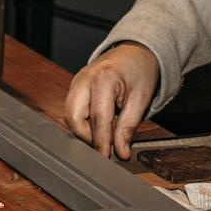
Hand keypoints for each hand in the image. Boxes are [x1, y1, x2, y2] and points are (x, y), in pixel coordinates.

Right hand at [64, 43, 159, 159]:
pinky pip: (72, 111)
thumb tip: (121, 152)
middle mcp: (84, 79)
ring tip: (105, 135)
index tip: (108, 158)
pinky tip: (99, 126)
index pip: (98, 118)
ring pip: (69, 117)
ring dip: (85, 131)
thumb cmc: (139, 70)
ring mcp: (76, 82)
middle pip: (74, 118)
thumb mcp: (141, 99)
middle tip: (107, 146)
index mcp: (104, 78)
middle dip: (88, 137)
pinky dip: (83, 123)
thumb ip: (129, 127)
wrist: (134, 52)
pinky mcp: (74, 87)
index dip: (102, 142)